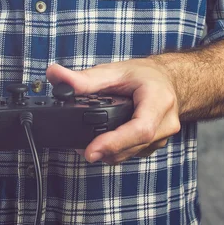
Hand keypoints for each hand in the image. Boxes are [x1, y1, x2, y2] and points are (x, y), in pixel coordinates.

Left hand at [46, 59, 180, 164]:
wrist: (168, 81)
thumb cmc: (145, 75)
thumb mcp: (115, 71)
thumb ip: (84, 78)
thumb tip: (54, 74)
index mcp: (159, 101)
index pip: (140, 129)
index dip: (114, 142)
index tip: (91, 150)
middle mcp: (165, 123)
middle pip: (133, 146)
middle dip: (105, 149)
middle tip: (80, 148)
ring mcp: (162, 137)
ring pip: (131, 153)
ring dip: (108, 152)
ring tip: (86, 144)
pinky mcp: (155, 145)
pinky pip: (133, 153)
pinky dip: (116, 150)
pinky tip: (102, 143)